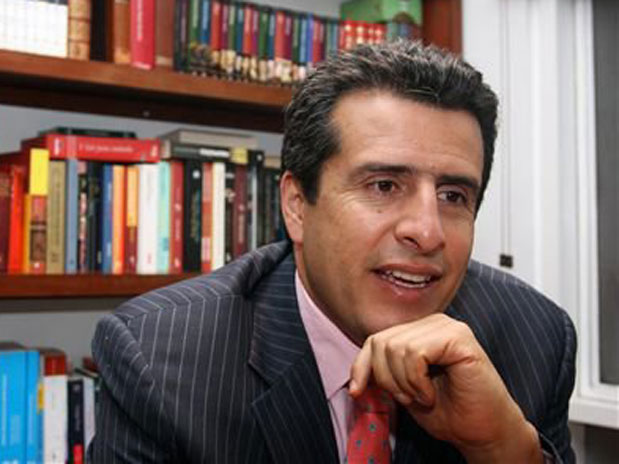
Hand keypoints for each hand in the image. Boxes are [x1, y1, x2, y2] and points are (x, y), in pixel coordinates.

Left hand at [349, 314, 542, 462]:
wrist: (484, 432)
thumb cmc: (448, 412)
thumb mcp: (403, 389)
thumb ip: (384, 372)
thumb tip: (354, 376)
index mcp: (420, 331)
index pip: (376, 339)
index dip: (362, 366)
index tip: (357, 392)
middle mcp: (433, 323)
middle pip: (382, 342)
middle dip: (388, 379)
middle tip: (410, 399)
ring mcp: (447, 327)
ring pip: (396, 348)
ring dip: (404, 383)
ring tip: (423, 396)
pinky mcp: (459, 337)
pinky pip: (415, 354)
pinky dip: (417, 382)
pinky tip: (431, 393)